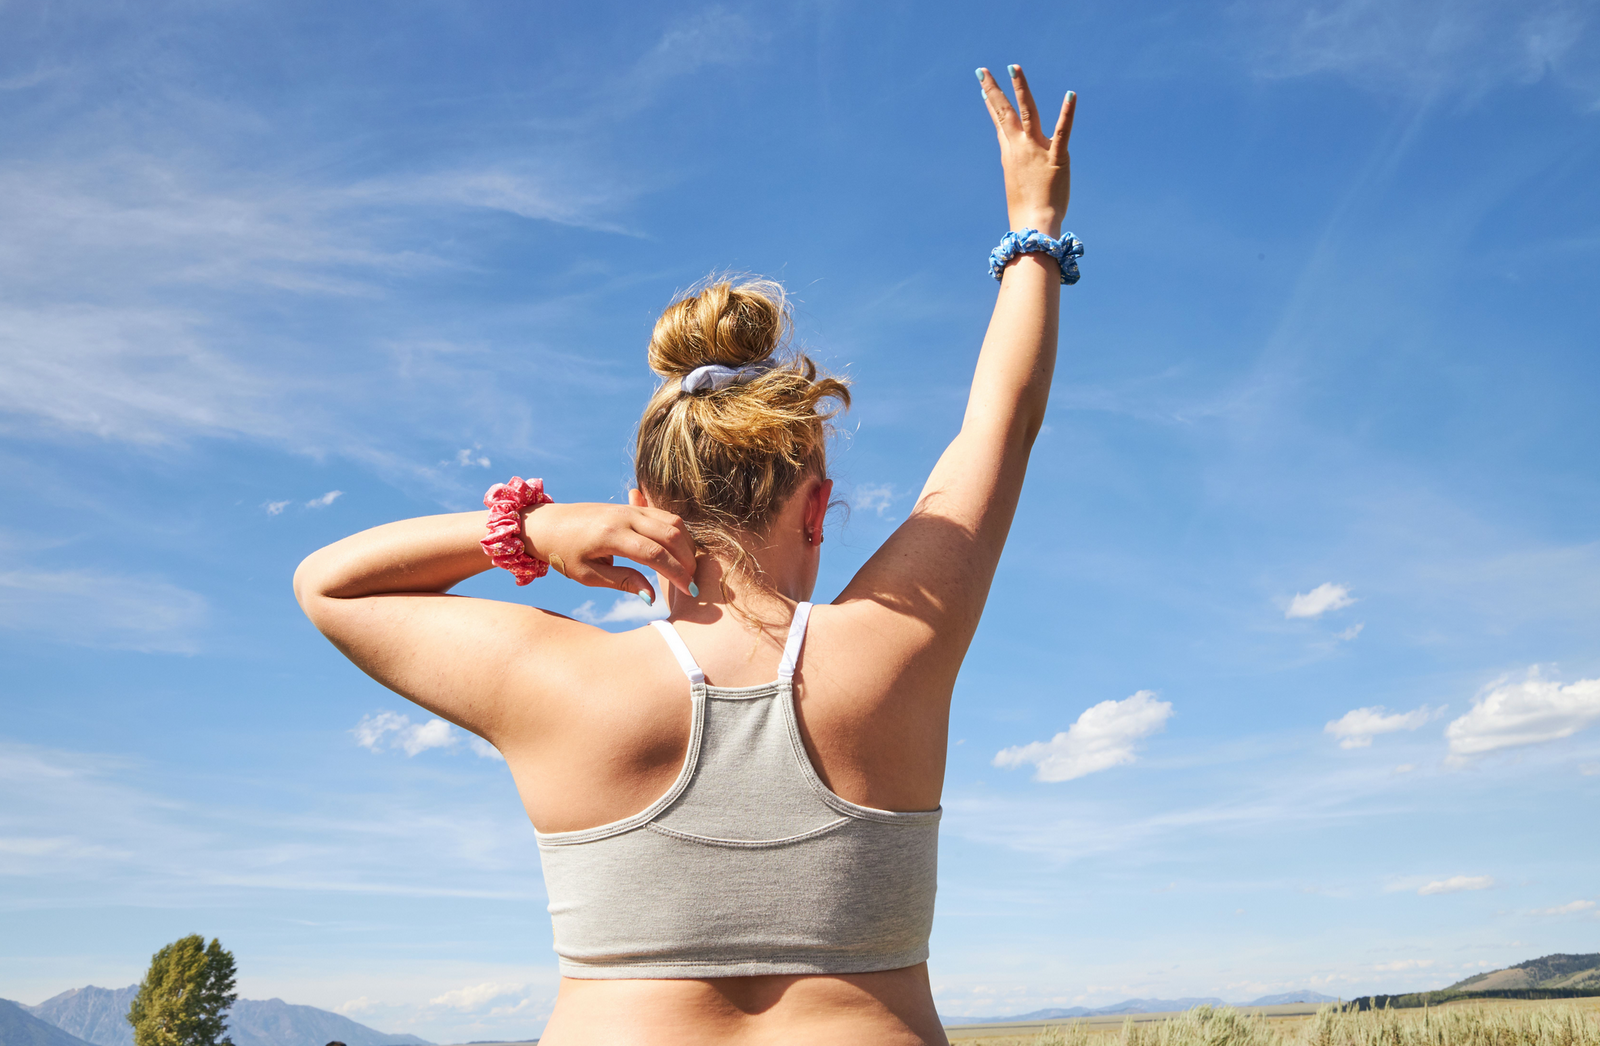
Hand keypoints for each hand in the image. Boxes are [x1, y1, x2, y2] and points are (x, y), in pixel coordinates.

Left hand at [521, 502, 696, 604]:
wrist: (546, 524)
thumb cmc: (563, 553)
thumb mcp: (588, 575)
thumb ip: (623, 582)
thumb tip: (651, 597)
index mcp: (611, 535)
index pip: (655, 553)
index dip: (676, 573)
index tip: (688, 590)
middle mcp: (624, 516)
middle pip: (671, 534)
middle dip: (687, 559)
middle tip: (691, 581)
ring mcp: (628, 507)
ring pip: (672, 521)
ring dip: (686, 544)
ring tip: (686, 567)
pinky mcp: (630, 506)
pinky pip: (663, 514)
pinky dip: (677, 532)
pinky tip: (678, 549)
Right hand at [978, 65, 1073, 236]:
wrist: (1033, 224)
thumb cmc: (1027, 209)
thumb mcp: (1018, 181)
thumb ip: (1019, 164)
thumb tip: (1016, 159)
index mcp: (1011, 153)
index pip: (999, 123)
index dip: (991, 103)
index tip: (982, 87)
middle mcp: (1020, 148)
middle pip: (1004, 113)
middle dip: (992, 90)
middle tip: (982, 70)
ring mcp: (1037, 151)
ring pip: (1027, 113)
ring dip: (1020, 89)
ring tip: (1014, 67)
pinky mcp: (1057, 158)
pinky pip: (1063, 132)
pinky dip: (1067, 113)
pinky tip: (1070, 94)